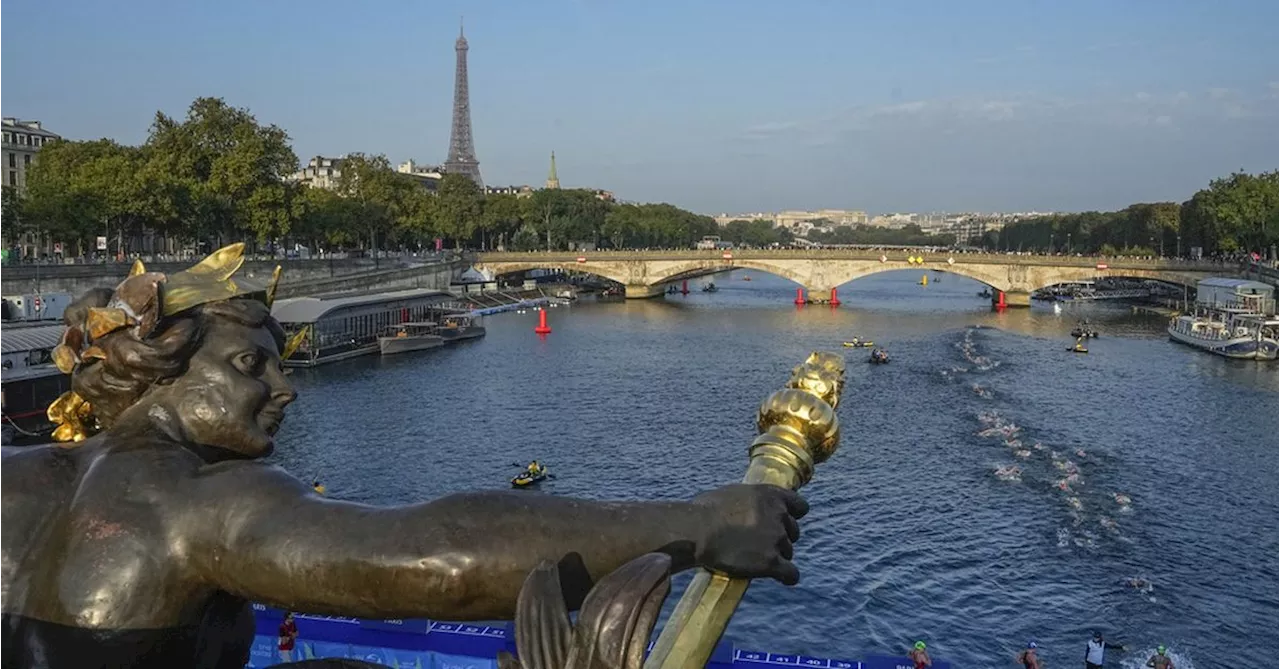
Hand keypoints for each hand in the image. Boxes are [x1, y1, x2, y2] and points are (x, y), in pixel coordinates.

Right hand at [691, 484, 808, 584]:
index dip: (792, 516)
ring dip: (777, 556)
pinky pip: (791, 573)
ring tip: (756, 560)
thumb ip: (750, 500)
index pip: (800, 506)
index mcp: (770, 495)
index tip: (783, 522)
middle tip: (761, 545)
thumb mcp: (732, 494)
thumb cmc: (704, 512)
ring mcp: (776, 538)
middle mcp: (778, 514)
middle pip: (793, 531)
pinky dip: (787, 576)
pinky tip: (782, 578)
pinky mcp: (771, 562)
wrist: (697, 531)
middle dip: (780, 538)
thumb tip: (749, 508)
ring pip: (789, 552)